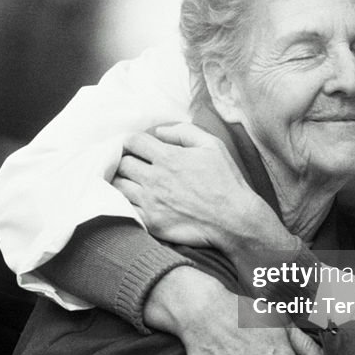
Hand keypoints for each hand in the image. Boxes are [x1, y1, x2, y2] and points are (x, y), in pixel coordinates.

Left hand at [112, 124, 256, 248]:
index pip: (133, 141)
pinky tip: (135, 202)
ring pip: (119, 186)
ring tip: (133, 183)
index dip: (132, 141)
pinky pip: (124, 209)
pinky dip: (125, 203)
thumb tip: (160, 131)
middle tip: (134, 165)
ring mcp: (151, 202)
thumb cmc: (226, 181)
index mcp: (168, 157)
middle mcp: (155, 178)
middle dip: (126, 161)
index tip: (136, 147)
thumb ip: (184, 132)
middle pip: (122, 163)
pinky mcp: (151, 223)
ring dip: (123, 182)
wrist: (234, 220)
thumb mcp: (213, 145)